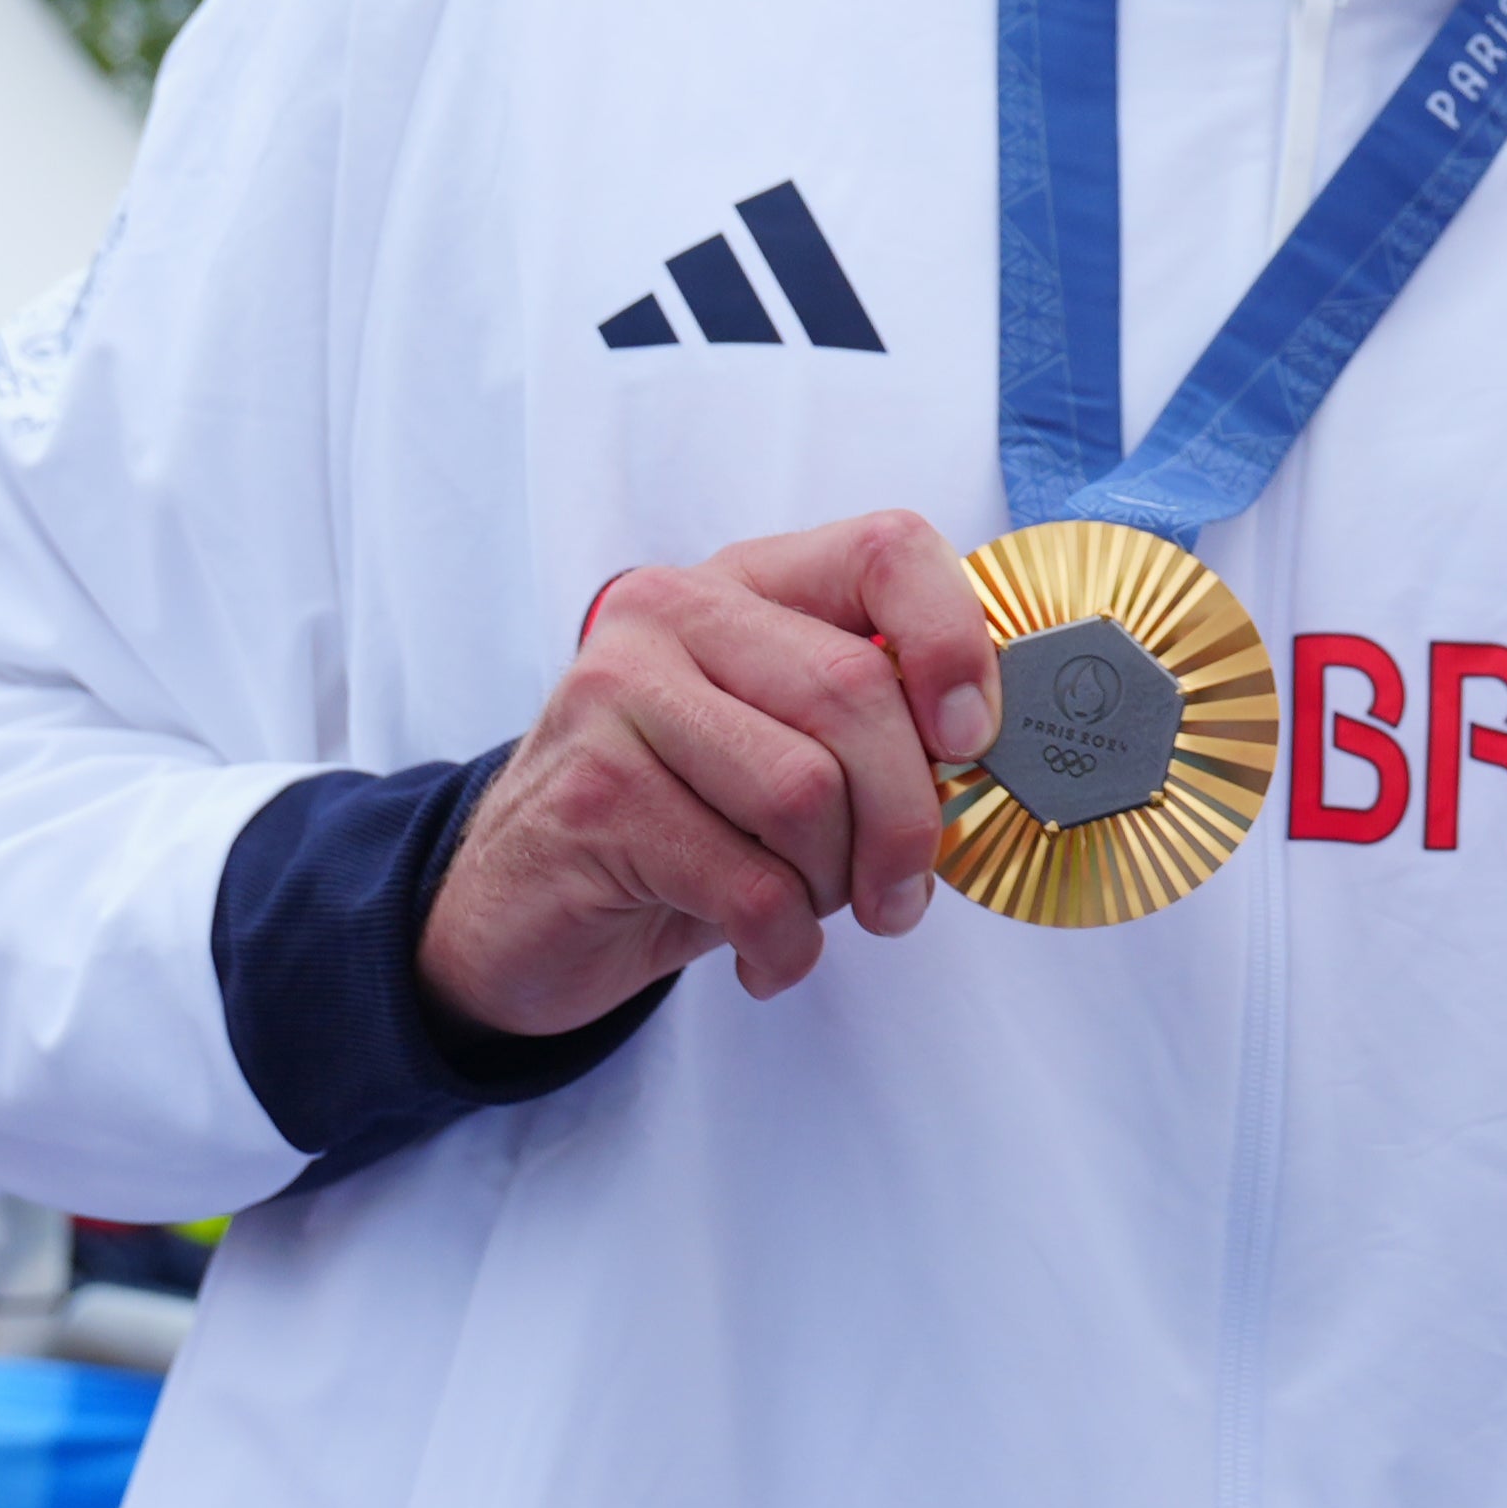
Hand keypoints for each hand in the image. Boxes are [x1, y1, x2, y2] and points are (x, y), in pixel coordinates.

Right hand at [419, 510, 1005, 1042]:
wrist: (519, 909)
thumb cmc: (683, 825)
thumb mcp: (780, 747)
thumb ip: (869, 723)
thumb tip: (987, 752)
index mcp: (746, 583)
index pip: (886, 551)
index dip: (954, 641)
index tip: (973, 739)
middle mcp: (673, 614)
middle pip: (855, 691)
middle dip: (907, 816)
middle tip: (902, 891)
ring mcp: (619, 698)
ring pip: (805, 791)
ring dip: (837, 884)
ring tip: (810, 914)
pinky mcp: (594, 798)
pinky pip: (750, 884)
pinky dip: (785, 944)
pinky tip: (765, 957)